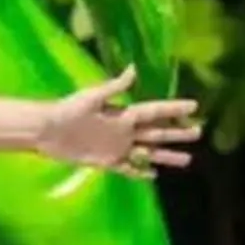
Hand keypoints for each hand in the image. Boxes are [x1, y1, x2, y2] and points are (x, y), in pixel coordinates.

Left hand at [34, 67, 203, 178]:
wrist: (45, 130)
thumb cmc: (66, 110)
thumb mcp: (91, 97)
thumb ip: (114, 87)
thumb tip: (133, 69)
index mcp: (122, 114)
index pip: (154, 111)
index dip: (174, 109)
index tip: (194, 106)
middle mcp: (123, 131)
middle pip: (157, 132)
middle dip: (178, 133)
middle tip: (199, 132)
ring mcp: (116, 147)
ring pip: (148, 153)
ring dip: (166, 156)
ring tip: (187, 160)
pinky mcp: (105, 161)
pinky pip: (127, 169)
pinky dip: (140, 172)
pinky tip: (154, 175)